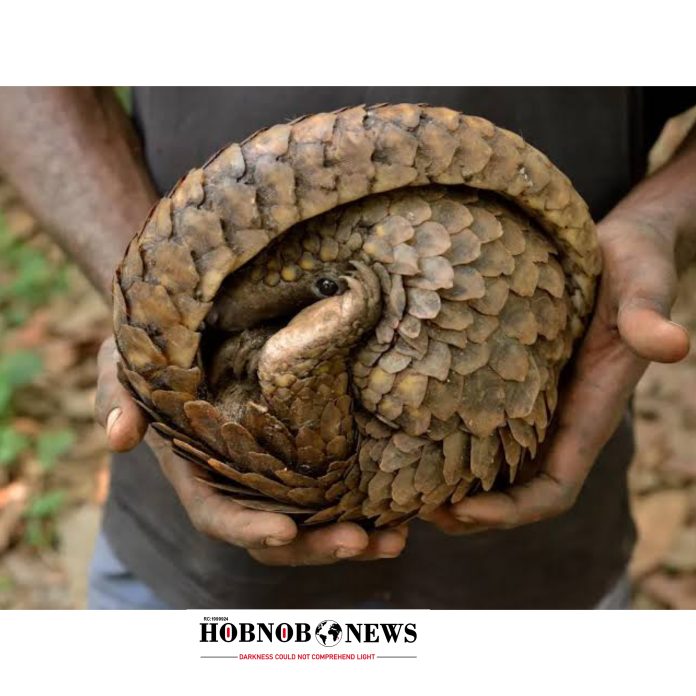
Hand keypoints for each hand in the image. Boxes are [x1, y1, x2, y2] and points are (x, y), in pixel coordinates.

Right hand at [95, 336, 407, 564]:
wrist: (195, 318)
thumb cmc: (155, 341)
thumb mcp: (123, 360)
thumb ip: (116, 396)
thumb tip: (119, 440)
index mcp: (196, 470)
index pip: (217, 513)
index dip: (248, 528)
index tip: (285, 531)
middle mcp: (239, 479)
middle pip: (276, 530)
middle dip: (315, 544)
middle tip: (361, 541)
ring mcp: (275, 469)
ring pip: (314, 518)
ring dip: (354, 535)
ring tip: (397, 539)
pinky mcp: (305, 449)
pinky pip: (337, 485)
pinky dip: (366, 500)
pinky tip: (405, 506)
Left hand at [424, 213, 689, 534]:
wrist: (620, 245)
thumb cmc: (634, 264)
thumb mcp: (643, 284)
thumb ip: (650, 315)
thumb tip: (675, 345)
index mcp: (590, 412)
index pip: (554, 487)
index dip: (514, 510)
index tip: (464, 512)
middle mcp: (561, 417)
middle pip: (517, 490)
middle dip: (473, 511)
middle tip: (415, 511)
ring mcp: (536, 401)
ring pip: (495, 464)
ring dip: (454, 484)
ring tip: (405, 486)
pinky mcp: (514, 379)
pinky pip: (482, 424)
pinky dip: (451, 442)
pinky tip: (412, 434)